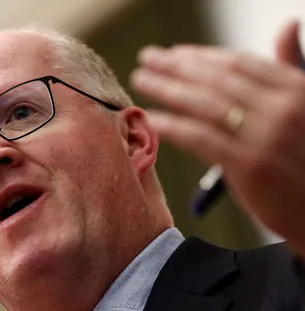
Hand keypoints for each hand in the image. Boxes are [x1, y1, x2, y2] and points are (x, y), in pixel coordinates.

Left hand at [130, 19, 304, 257]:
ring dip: (167, 88)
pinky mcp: (249, 164)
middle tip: (146, 57)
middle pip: (217, 78)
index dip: (202, 56)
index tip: (173, 53)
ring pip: (206, 104)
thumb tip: (284, 26)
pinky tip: (151, 117)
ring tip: (140, 79)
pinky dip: (173, 125)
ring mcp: (265, 136)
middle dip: (177, 65)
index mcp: (296, 89)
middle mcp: (282, 107)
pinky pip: (201, 137)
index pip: (239, 63)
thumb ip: (288, 71)